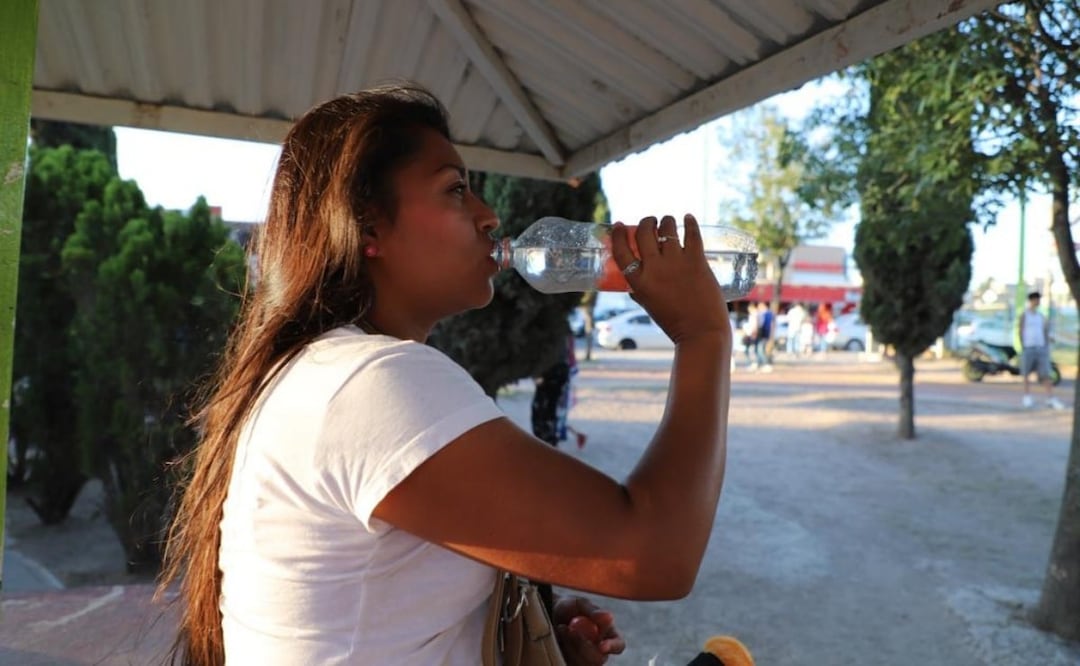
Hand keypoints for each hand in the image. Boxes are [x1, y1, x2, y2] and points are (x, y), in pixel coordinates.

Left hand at [551, 595, 625, 664]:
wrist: (548, 613)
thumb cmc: (569, 607)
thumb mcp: (580, 604)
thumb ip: (593, 611)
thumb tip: (609, 617)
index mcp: (609, 635)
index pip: (619, 645)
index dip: (612, 647)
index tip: (602, 646)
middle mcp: (600, 651)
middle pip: (599, 659)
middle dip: (583, 646)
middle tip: (570, 630)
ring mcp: (585, 660)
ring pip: (582, 663)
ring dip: (570, 646)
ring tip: (561, 627)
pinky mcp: (571, 664)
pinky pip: (569, 663)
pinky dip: (561, 651)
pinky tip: (557, 638)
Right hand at [611, 214, 728, 344]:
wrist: (701, 332)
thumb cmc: (674, 324)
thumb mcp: (649, 307)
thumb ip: (639, 292)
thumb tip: (632, 284)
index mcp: (639, 282)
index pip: (621, 251)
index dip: (619, 235)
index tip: (620, 225)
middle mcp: (655, 268)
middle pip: (644, 233)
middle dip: (645, 222)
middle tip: (650, 222)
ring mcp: (676, 262)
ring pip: (667, 228)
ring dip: (666, 221)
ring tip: (668, 221)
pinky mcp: (697, 260)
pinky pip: (692, 234)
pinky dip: (689, 223)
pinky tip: (688, 218)